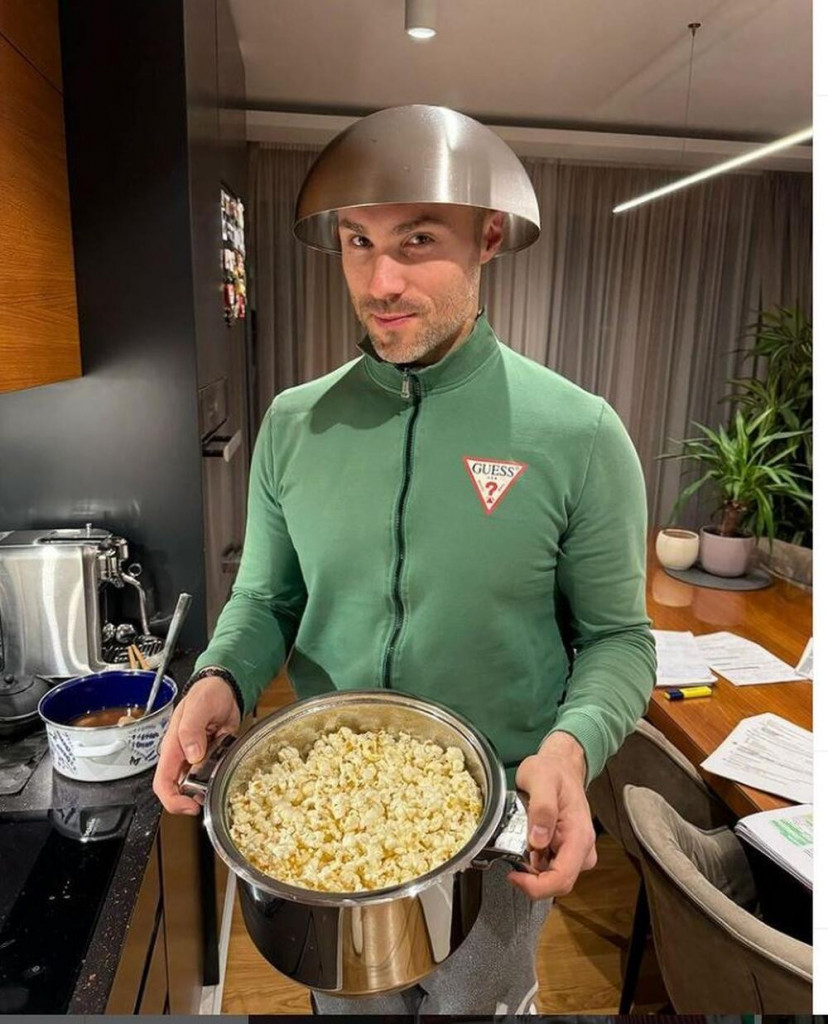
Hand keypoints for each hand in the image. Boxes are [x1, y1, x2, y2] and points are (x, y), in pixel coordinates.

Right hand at [152, 675, 240, 814]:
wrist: (225, 688)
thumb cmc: (206, 693)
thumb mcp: (199, 707)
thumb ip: (191, 730)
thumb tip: (192, 754)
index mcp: (173, 746)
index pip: (163, 782)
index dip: (172, 800)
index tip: (190, 806)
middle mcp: (183, 756)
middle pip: (179, 789)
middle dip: (193, 798)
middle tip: (211, 797)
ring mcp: (198, 758)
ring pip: (197, 784)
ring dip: (208, 789)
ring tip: (221, 783)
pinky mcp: (212, 756)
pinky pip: (213, 773)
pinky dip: (220, 777)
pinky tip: (228, 771)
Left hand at [507, 731, 596, 899]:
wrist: (561, 765)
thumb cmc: (552, 770)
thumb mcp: (541, 779)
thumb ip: (542, 808)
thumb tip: (538, 841)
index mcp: (578, 836)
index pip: (562, 878)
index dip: (536, 886)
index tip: (514, 876)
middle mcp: (582, 849)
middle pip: (557, 883)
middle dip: (532, 879)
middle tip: (511, 862)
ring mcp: (575, 851)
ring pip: (552, 877)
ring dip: (532, 869)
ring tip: (520, 841)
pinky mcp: (566, 850)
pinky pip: (549, 866)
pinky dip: (534, 860)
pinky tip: (526, 842)